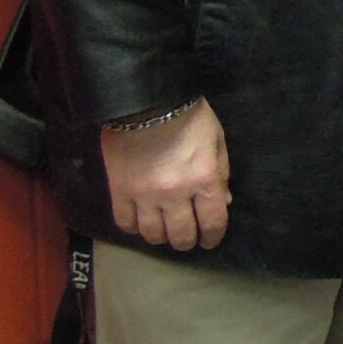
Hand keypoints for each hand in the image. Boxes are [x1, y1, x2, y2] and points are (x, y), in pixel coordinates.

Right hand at [101, 102, 230, 251]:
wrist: (146, 102)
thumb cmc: (189, 118)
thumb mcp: (216, 140)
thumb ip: (221, 173)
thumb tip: (223, 201)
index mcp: (204, 179)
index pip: (213, 222)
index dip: (213, 236)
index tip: (211, 240)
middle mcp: (175, 193)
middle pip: (181, 235)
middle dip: (187, 241)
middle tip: (188, 239)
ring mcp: (144, 195)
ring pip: (152, 234)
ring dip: (161, 237)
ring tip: (165, 232)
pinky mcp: (119, 192)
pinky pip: (125, 223)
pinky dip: (135, 227)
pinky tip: (141, 222)